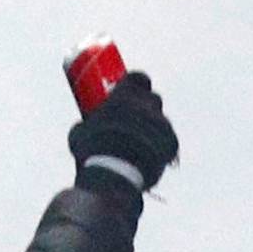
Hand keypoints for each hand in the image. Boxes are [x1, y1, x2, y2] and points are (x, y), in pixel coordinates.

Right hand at [68, 71, 179, 195]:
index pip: (139, 78)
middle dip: (147, 105)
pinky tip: (150, 155)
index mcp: (126, 95)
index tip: (131, 90)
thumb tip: (86, 125)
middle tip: (135, 116)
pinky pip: (169, 140)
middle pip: (154, 98)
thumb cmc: (93, 151)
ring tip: (140, 142)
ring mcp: (162, 124)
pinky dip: (161, 146)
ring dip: (153, 127)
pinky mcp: (172, 143)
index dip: (137, 83)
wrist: (116, 174)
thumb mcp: (80, 132)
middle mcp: (147, 105)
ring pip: (161, 121)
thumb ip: (89, 122)